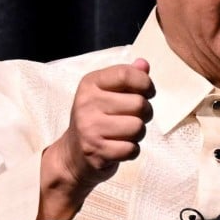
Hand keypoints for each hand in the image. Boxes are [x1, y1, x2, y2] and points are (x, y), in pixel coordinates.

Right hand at [39, 58, 153, 219]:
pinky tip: (119, 147)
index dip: (146, 83)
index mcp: (90, 84)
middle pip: (139, 104)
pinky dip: (131, 151)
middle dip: (145, 114)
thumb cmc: (96, 119)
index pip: (126, 74)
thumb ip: (126, 78)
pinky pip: (131, 149)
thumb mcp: (106, 93)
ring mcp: (90, 128)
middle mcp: (87, 103)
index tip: (147, 92)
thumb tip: (144, 64)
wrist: (72, 155)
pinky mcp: (96, 151)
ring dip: (138, 134)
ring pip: (138, 127)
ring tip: (125, 134)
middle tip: (133, 118)